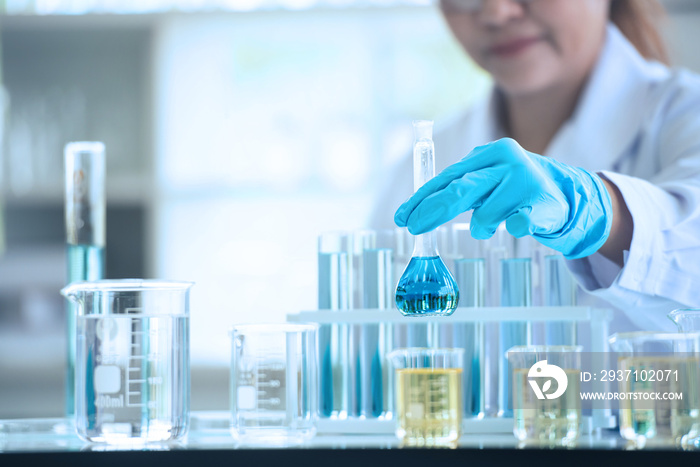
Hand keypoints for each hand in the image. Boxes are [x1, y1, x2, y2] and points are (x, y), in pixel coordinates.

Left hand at [394, 138, 612, 258]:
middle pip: (462, 189)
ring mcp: (526, 182)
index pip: (448, 177)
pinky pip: (516, 224)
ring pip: (485, 216)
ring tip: (496, 221)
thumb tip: (414, 212)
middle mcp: (507, 162)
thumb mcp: (485, 181)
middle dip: (434, 210)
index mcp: (490, 153)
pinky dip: (511, 228)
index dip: (423, 199)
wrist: (564, 195)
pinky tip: (516, 224)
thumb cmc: (512, 189)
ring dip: (483, 226)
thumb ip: (456, 189)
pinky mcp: (542, 204)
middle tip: (415, 228)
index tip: (403, 217)